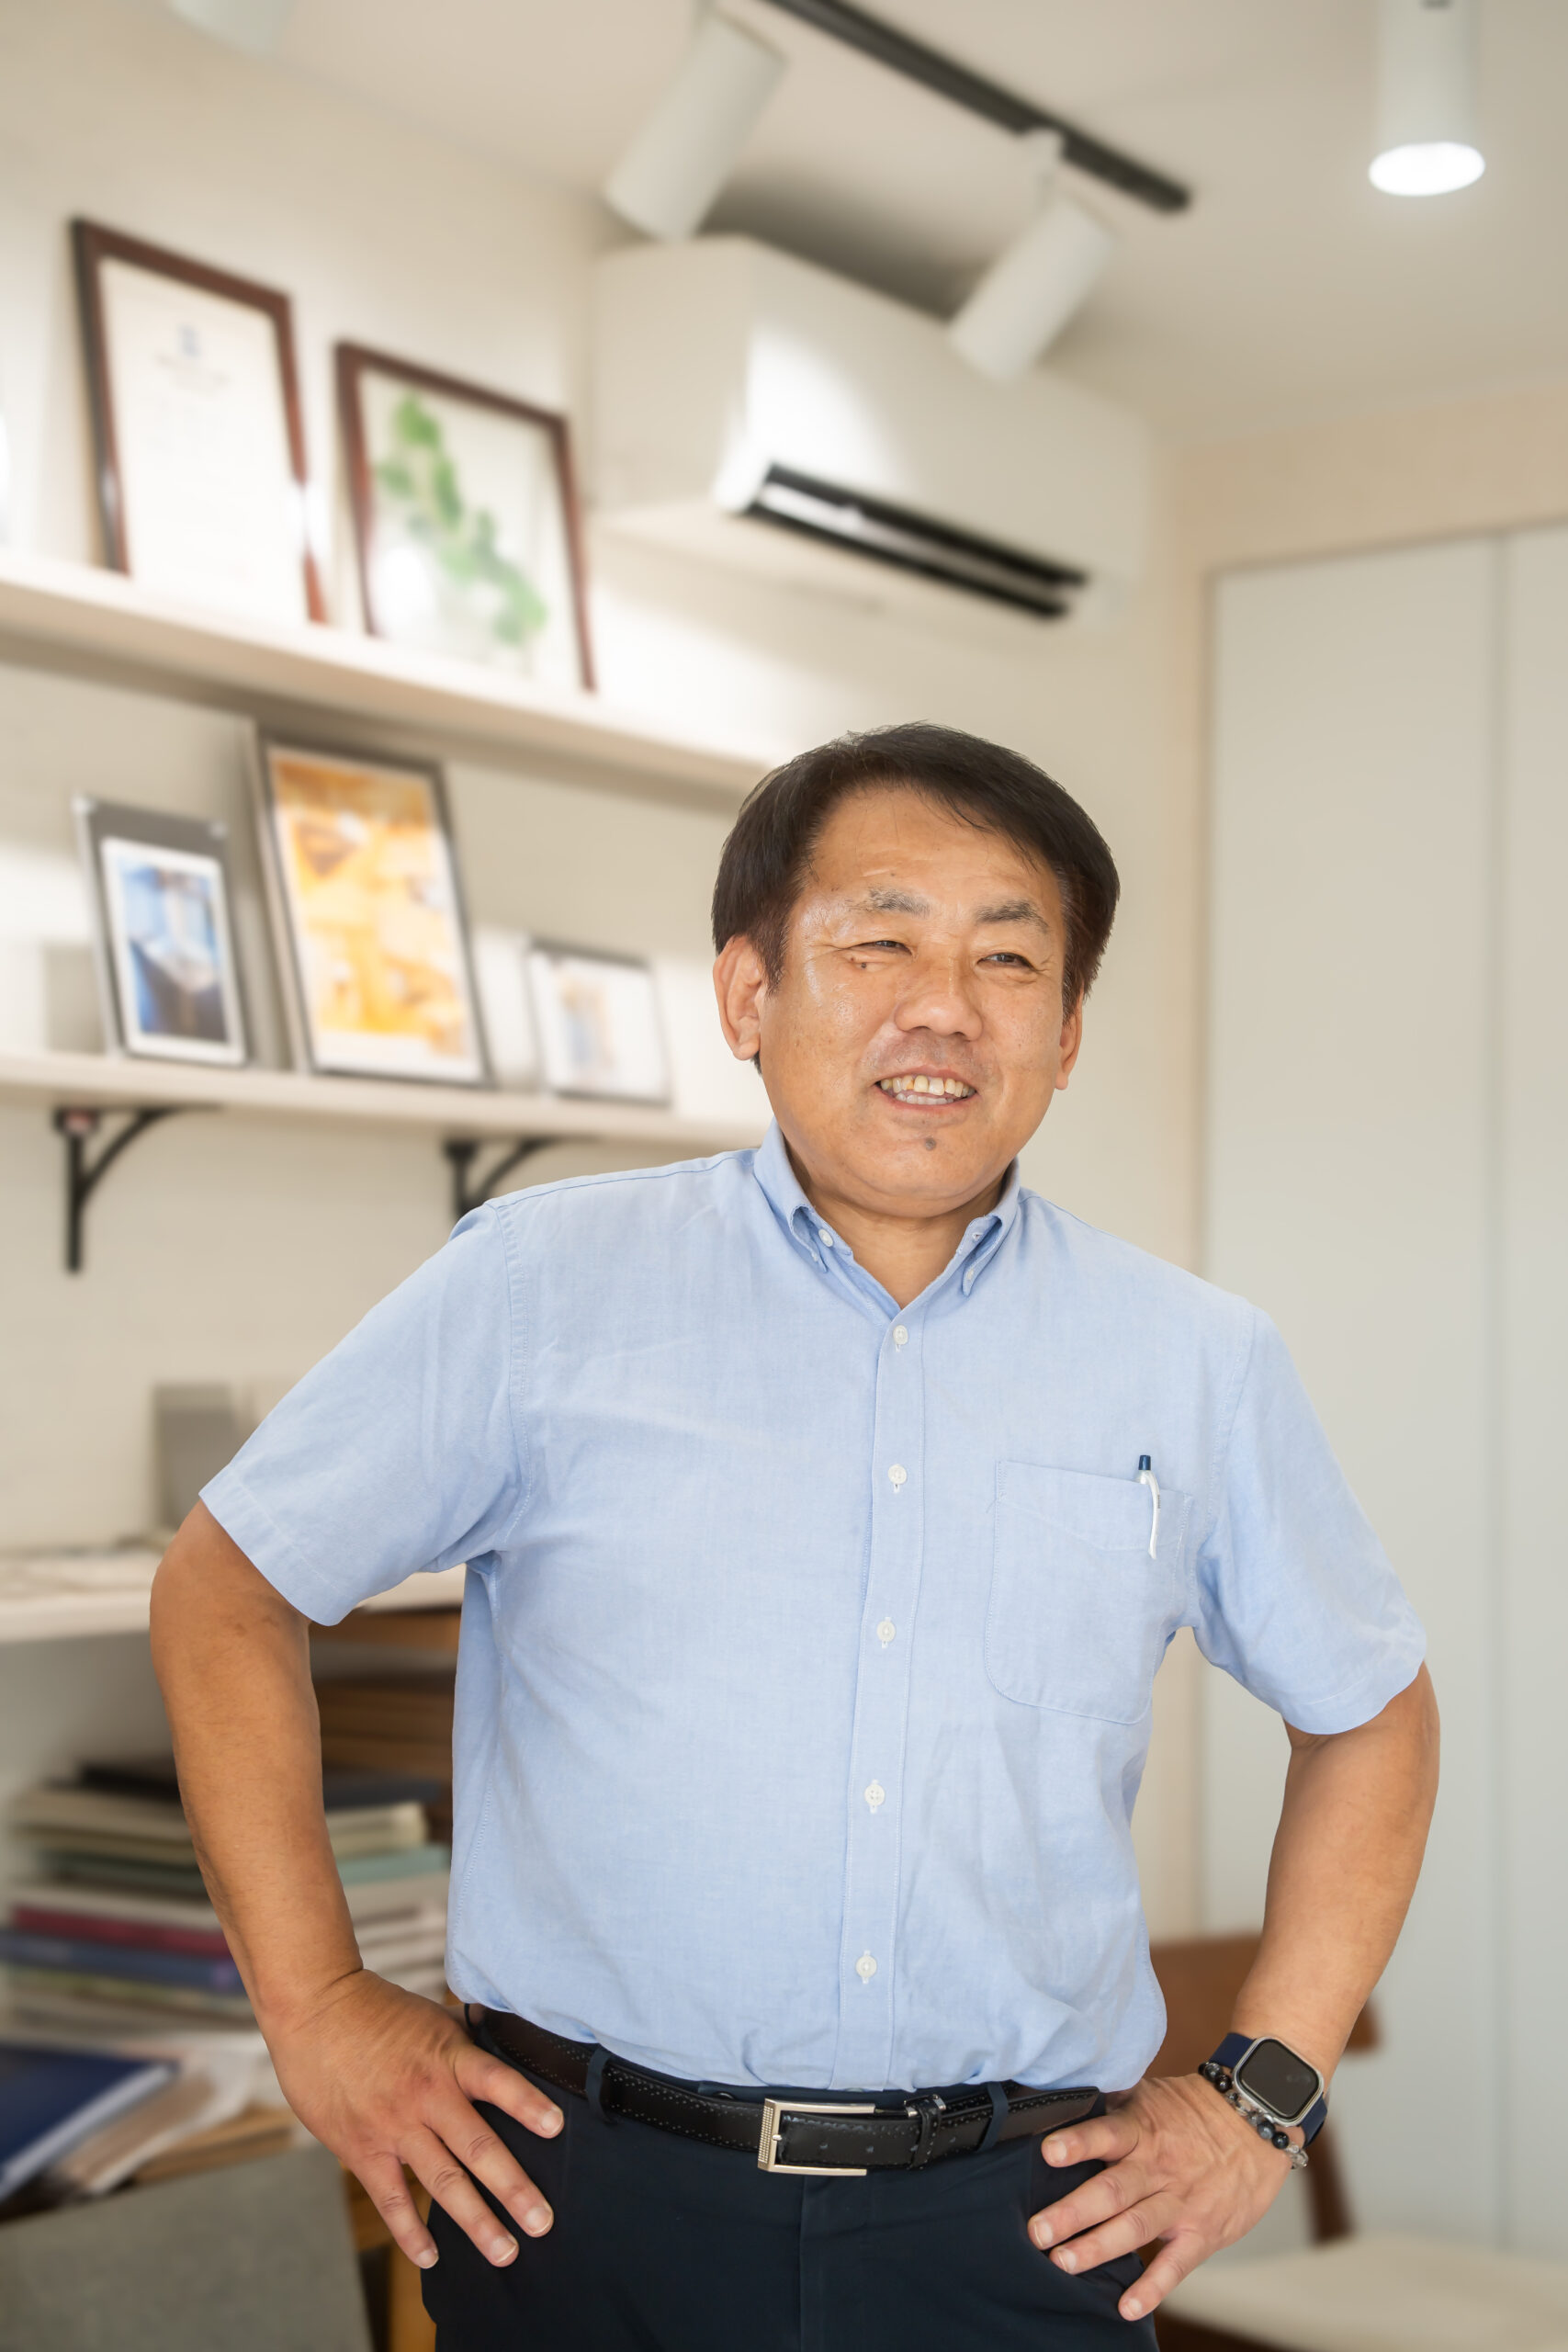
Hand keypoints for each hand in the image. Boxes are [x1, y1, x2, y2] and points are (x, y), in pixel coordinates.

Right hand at [264, 1969, 562, 2270]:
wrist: (313, 2010)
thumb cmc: (377, 2010)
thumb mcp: (432, 2017)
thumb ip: (469, 2039)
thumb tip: (510, 2038)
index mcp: (448, 2058)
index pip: (495, 2081)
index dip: (526, 2103)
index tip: (557, 2128)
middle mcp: (426, 2095)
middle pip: (477, 2146)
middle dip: (513, 2188)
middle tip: (543, 2223)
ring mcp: (393, 2126)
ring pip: (442, 2181)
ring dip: (476, 2220)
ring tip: (505, 2252)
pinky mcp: (361, 2149)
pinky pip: (390, 2198)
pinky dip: (409, 2232)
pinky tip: (431, 2258)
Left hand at [1029, 2073, 1300, 2321]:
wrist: (1256, 2122)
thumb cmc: (1194, 2110)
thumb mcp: (1151, 2095)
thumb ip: (1112, 2106)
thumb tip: (1064, 2100)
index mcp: (1142, 2130)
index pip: (1106, 2134)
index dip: (1078, 2143)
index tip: (1048, 2152)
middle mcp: (1156, 2168)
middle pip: (1111, 2191)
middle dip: (1072, 2213)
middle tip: (1037, 2231)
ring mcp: (1180, 2203)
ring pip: (1134, 2228)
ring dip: (1097, 2248)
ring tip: (1062, 2263)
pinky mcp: (1202, 2232)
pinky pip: (1176, 2265)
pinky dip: (1152, 2288)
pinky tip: (1126, 2307)